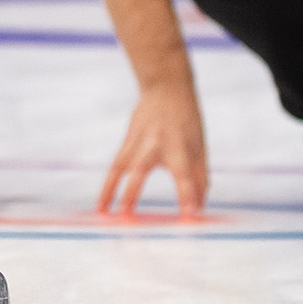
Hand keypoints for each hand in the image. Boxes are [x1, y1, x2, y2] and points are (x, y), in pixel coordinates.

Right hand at [99, 83, 208, 218]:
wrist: (165, 87)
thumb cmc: (187, 120)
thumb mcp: (200, 146)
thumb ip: (200, 177)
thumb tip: (200, 207)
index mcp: (180, 146)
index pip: (185, 175)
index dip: (187, 195)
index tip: (189, 216)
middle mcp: (155, 144)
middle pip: (141, 169)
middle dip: (133, 192)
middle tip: (127, 215)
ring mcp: (137, 141)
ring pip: (120, 167)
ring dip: (110, 190)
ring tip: (103, 213)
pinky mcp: (127, 141)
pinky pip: (116, 166)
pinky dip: (108, 185)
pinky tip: (102, 205)